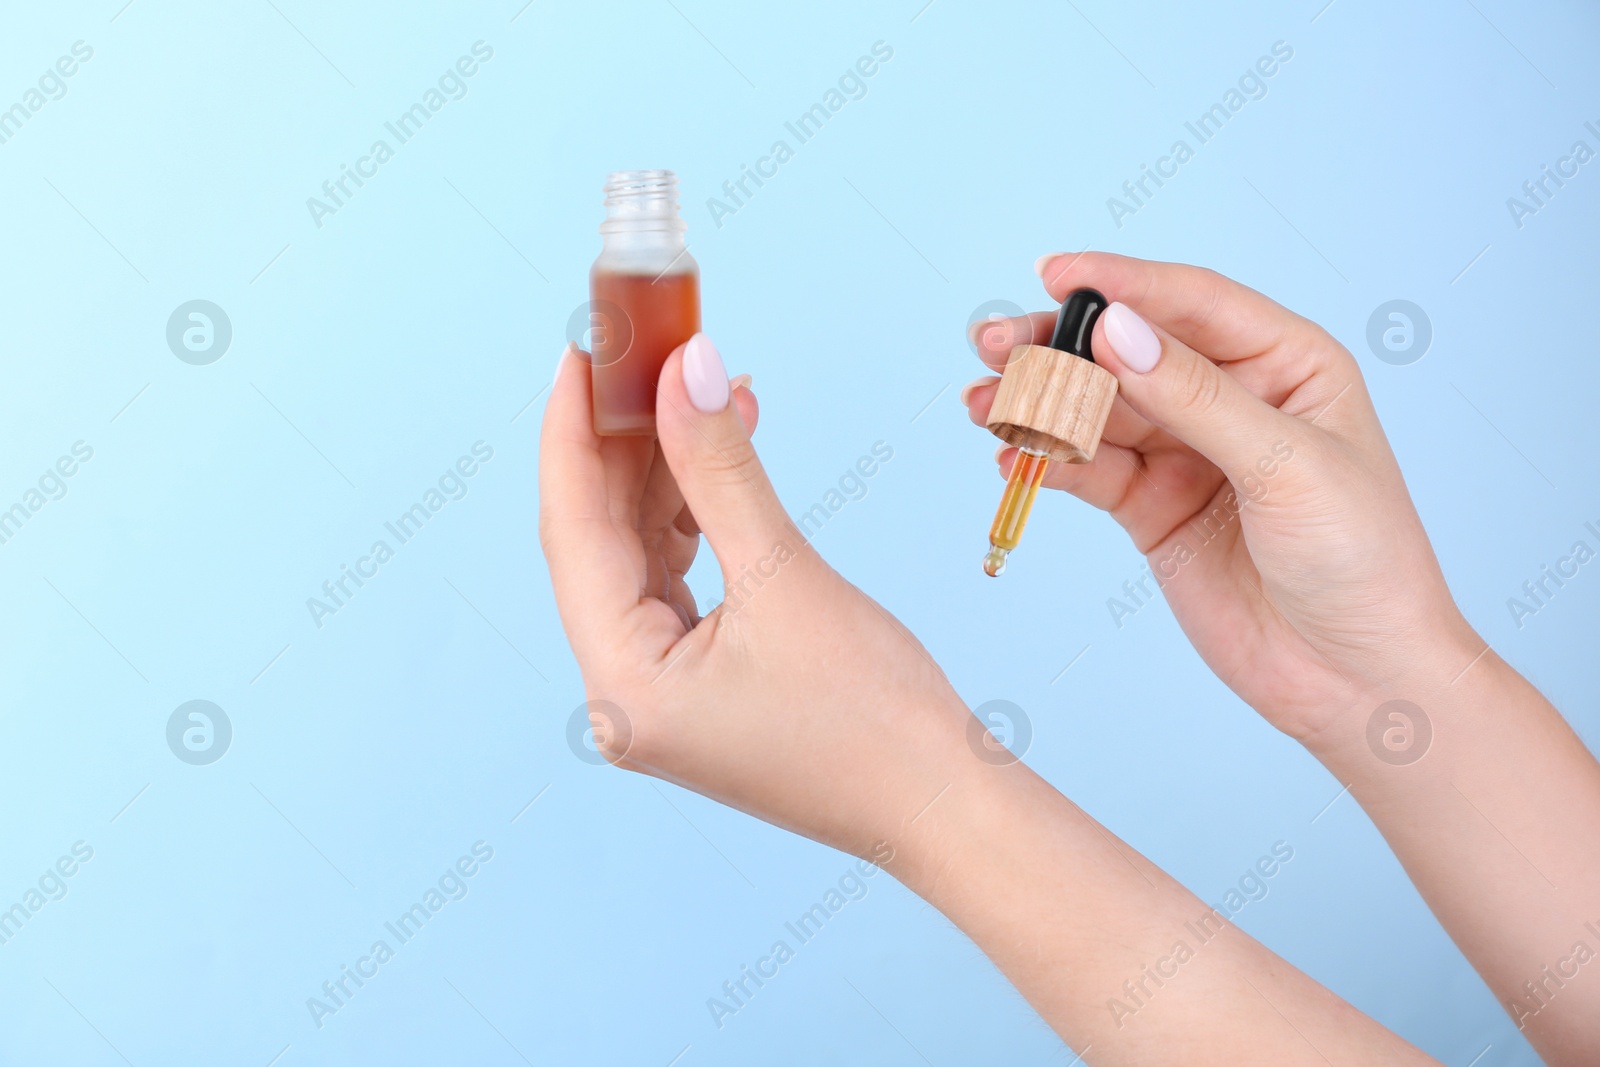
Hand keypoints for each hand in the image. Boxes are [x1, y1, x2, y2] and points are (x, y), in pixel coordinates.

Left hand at [539, 335, 974, 862]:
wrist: (941, 803)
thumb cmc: (875, 719)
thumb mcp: (786, 574)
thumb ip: (721, 467)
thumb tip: (685, 370)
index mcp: (622, 685)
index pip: (573, 531)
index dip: (573, 431)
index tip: (582, 350)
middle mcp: (622, 694)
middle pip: (600, 539)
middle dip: (625, 442)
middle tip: (643, 354)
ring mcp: (658, 691)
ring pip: (638, 553)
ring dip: (666, 472)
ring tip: (696, 390)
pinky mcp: (697, 682)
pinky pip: (676, 578)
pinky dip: (695, 515)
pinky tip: (719, 455)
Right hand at [962, 252, 1480, 743]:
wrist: (1357, 678)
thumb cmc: (1362, 559)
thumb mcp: (1286, 465)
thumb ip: (1196, 398)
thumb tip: (1117, 331)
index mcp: (1286, 363)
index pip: (1192, 303)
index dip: (1121, 283)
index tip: (1055, 275)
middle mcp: (1231, 399)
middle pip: (1129, 352)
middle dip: (1060, 345)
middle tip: (996, 342)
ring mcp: (1186, 455)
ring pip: (1098, 411)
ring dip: (1040, 405)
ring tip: (985, 402)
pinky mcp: (1152, 509)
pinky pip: (1089, 472)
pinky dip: (1048, 465)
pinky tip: (1011, 459)